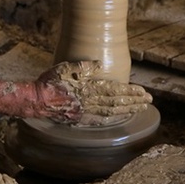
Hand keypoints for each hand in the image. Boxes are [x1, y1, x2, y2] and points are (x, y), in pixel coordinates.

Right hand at [36, 61, 152, 124]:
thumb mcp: (65, 67)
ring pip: (111, 112)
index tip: (143, 92)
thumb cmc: (49, 82)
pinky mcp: (80, 119)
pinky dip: (113, 118)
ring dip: (128, 110)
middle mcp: (89, 101)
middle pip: (117, 102)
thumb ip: (84, 66)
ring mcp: (85, 112)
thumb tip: (100, 63)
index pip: (114, 90)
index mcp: (87, 88)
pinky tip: (121, 117)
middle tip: (149, 101)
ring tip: (141, 108)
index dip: (130, 92)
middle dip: (134, 102)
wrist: (35, 100)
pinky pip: (100, 120)